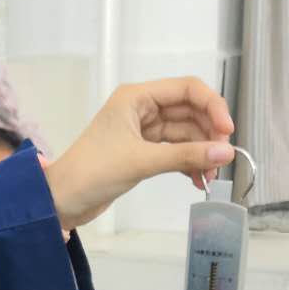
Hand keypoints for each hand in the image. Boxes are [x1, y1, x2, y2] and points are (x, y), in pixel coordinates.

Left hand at [45, 78, 235, 228]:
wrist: (61, 200)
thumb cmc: (91, 172)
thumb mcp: (141, 161)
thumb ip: (185, 156)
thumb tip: (225, 153)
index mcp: (136, 96)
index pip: (187, 89)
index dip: (212, 107)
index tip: (227, 132)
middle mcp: (141, 108)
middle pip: (190, 111)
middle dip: (208, 134)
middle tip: (221, 160)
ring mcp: (142, 130)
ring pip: (185, 134)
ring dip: (200, 153)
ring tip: (209, 177)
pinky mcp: (142, 152)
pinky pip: (175, 151)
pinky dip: (188, 163)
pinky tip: (197, 181)